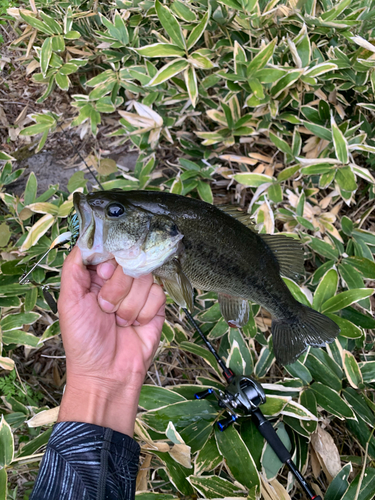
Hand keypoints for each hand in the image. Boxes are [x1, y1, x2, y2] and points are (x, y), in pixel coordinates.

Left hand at [57, 246, 165, 434]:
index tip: (102, 275)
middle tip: (105, 308)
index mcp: (95, 276)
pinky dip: (144, 312)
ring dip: (130, 304)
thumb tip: (85, 239)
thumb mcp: (69, 301)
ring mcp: (138, 292)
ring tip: (119, 321)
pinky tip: (135, 325)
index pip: (110, 248)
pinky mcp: (156, 305)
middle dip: (117, 288)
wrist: (107, 374)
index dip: (109, 260)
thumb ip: (74, 267)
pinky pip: (158, 293)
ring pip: (145, 276)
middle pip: (130, 260)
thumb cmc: (83, 342)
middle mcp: (118, 280)